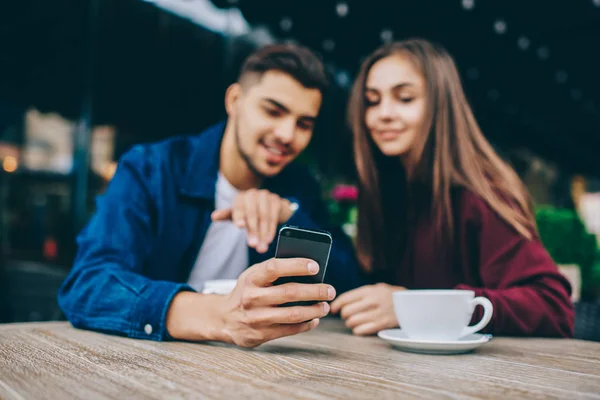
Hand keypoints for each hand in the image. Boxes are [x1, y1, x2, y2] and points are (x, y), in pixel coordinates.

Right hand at [167, 258, 335, 347]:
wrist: (223, 318)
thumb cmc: (248, 291)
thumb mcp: (254, 276)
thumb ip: (275, 271)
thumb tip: (310, 269)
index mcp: (251, 278)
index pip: (275, 267)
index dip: (296, 265)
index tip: (316, 266)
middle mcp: (252, 297)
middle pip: (289, 292)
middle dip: (315, 291)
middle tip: (330, 290)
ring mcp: (256, 318)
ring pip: (293, 314)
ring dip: (314, 310)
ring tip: (325, 305)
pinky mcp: (260, 335)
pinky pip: (289, 330)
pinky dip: (306, 324)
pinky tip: (314, 319)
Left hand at [211, 189, 294, 252]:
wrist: (271, 205)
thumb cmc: (249, 212)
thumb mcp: (237, 214)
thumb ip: (226, 215)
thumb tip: (213, 217)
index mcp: (240, 197)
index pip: (238, 207)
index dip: (239, 216)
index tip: (240, 226)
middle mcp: (252, 194)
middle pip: (252, 214)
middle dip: (253, 231)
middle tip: (253, 245)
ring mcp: (266, 196)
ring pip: (264, 217)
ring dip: (263, 233)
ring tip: (262, 248)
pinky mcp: (276, 200)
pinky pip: (274, 216)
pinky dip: (271, 229)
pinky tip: (269, 240)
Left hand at [330, 283, 404, 335]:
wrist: (412, 304)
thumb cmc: (391, 296)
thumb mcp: (377, 288)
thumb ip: (361, 294)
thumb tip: (342, 302)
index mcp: (370, 290)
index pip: (346, 298)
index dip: (336, 305)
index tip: (333, 309)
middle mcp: (373, 301)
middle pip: (347, 311)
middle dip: (344, 315)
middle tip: (347, 315)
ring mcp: (378, 313)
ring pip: (352, 322)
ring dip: (350, 323)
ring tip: (354, 321)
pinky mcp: (382, 324)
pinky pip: (361, 330)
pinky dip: (358, 330)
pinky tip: (360, 328)